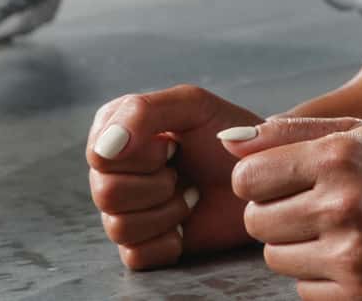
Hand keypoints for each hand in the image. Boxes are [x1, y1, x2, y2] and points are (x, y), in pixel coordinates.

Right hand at [86, 85, 263, 268]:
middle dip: (156, 185)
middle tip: (183, 173)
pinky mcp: (142, 245)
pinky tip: (186, 226)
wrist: (262, 177)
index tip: (173, 145)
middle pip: (105, 193)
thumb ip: (141, 112)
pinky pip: (134, 256)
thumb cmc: (229, 135)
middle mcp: (112, 171)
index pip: (99, 155)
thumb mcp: (191, 105)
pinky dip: (167, 242)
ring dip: (166, 212)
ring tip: (190, 196)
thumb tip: (103, 149)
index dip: (141, 156)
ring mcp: (124, 209)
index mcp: (114, 130)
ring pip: (118, 227)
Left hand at [224, 117, 361, 300]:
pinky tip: (352, 259)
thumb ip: (291, 132)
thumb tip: (228, 142)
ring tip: (337, 232)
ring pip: (276, 258)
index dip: (259, 181)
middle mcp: (343, 204)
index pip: (247, 178)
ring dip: (297, 248)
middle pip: (256, 222)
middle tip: (313, 209)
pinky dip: (321, 279)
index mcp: (338, 156)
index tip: (281, 183)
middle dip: (275, 215)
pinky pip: (303, 291)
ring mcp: (353, 253)